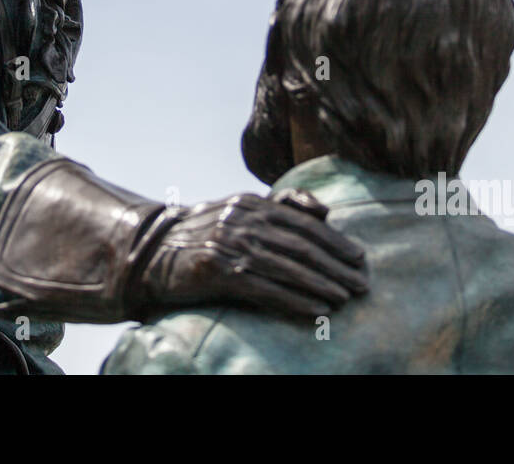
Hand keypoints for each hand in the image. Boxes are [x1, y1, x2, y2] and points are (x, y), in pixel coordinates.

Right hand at [130, 188, 367, 318]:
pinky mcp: (218, 271)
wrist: (151, 252)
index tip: (359, 258)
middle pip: (300, 245)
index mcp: (251, 203)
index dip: (334, 240)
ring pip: (288, 267)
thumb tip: (323, 209)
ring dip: (321, 285)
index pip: (302, 222)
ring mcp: (229, 244)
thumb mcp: (238, 212)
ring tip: (345, 298)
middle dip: (335, 267)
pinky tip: (316, 309)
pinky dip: (295, 300)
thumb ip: (279, 207)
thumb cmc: (203, 235)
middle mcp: (242, 219)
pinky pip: (266, 288)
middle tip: (361, 284)